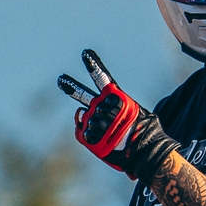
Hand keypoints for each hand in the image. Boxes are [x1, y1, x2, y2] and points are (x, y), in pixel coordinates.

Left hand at [58, 49, 170, 181]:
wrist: (145, 152)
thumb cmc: (143, 132)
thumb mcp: (134, 113)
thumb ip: (109, 108)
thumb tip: (79, 112)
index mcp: (117, 98)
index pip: (102, 78)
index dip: (94, 65)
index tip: (85, 54)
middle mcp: (104, 106)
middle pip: (83, 94)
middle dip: (72, 87)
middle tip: (60, 80)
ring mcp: (96, 120)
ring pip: (86, 118)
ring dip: (95, 125)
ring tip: (110, 134)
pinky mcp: (90, 135)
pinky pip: (83, 133)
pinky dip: (91, 137)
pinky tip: (104, 140)